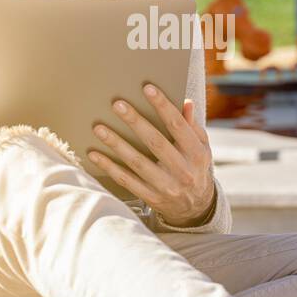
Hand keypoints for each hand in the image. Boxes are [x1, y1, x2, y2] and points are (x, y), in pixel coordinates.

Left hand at [87, 83, 216, 226]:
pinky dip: (109, 167)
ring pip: (137, 162)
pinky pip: (126, 181)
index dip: (163, 106)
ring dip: (116, 144)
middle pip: (155, 142)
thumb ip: (192, 126)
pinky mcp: (150, 197)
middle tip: (117, 104)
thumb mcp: (201, 147)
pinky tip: (95, 154)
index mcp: (196, 154)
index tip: (148, 88)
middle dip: (135, 121)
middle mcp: (182, 171)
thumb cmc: (195, 168)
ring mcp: (165, 186)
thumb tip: (186, 102)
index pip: (178, 126)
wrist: (195, 208)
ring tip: (99, 128)